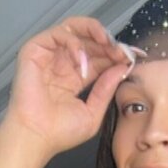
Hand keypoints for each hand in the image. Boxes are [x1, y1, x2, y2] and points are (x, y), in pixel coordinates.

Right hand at [4, 17, 133, 155]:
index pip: (97, 58)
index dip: (115, 55)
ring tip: (108, 44)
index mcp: (74, 78)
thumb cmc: (58, 133)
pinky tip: (81, 62)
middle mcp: (61, 64)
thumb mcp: (92, 113)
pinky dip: (74, 43)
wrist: (36, 138)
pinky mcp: (35, 50)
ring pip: (74, 29)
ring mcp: (48, 56)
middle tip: (122, 51)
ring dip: (94, 33)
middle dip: (108, 43)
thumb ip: (106, 89)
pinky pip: (58, 34)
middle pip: (88, 41)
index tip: (132, 57)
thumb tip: (122, 68)